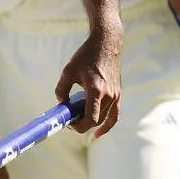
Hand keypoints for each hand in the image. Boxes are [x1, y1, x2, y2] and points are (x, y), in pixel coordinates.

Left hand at [55, 20, 121, 137]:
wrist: (107, 44)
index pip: (90, 119)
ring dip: (90, 121)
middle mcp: (109, 95)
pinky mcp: (118, 95)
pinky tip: (97, 134)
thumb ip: (62, 89)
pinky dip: (107, 126)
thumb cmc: (86, 56)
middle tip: (68, 118)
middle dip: (81, 123)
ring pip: (103, 118)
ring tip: (76, 117)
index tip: (68, 122)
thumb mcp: (68, 71)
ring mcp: (115, 96)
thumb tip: (61, 105)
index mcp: (96, 90)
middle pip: (95, 120)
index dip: (78, 126)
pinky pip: (114, 116)